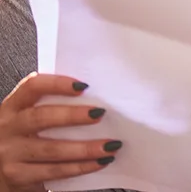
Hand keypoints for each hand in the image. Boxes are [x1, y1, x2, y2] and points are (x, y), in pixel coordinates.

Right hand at [0, 73, 121, 191]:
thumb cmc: (22, 139)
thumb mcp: (27, 120)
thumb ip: (49, 107)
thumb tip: (95, 100)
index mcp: (13, 107)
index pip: (32, 87)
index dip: (57, 84)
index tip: (83, 86)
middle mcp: (8, 128)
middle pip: (41, 117)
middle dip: (73, 115)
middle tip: (100, 114)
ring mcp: (10, 154)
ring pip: (51, 149)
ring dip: (85, 148)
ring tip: (109, 145)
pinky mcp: (18, 176)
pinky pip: (54, 171)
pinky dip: (80, 167)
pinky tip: (98, 162)